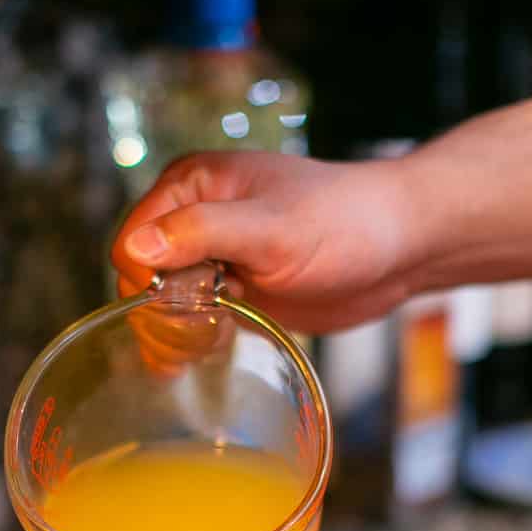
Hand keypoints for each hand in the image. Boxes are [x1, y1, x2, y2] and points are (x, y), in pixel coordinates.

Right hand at [111, 150, 419, 337]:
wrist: (400, 248)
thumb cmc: (345, 223)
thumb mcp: (271, 229)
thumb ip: (202, 233)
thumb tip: (135, 247)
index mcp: (191, 185)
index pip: (131, 240)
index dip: (147, 280)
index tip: (189, 302)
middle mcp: (194, 217)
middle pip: (140, 277)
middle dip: (160, 311)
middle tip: (205, 330)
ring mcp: (214, 256)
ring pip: (163, 302)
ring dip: (177, 330)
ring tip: (212, 339)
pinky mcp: (234, 290)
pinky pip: (193, 319)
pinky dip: (196, 338)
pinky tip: (217, 345)